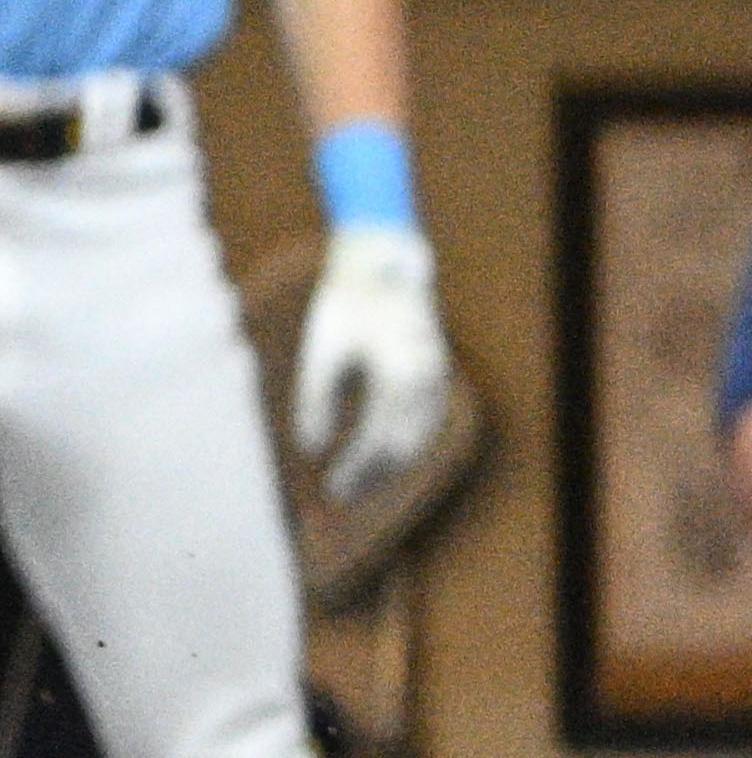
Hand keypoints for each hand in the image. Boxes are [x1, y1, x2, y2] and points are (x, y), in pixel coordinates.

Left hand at [286, 228, 449, 502]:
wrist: (383, 262)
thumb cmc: (346, 304)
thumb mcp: (322, 351)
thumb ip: (314, 402)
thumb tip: (309, 449)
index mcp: (397, 379)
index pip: (378, 441)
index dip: (356, 470)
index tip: (332, 488)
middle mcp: (425, 382)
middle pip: (404, 446)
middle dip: (374, 474)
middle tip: (343, 495)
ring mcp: (436, 376)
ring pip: (420, 434)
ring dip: (392, 461)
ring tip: (363, 478)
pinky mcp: (435, 369)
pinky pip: (427, 418)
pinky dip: (407, 439)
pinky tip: (384, 448)